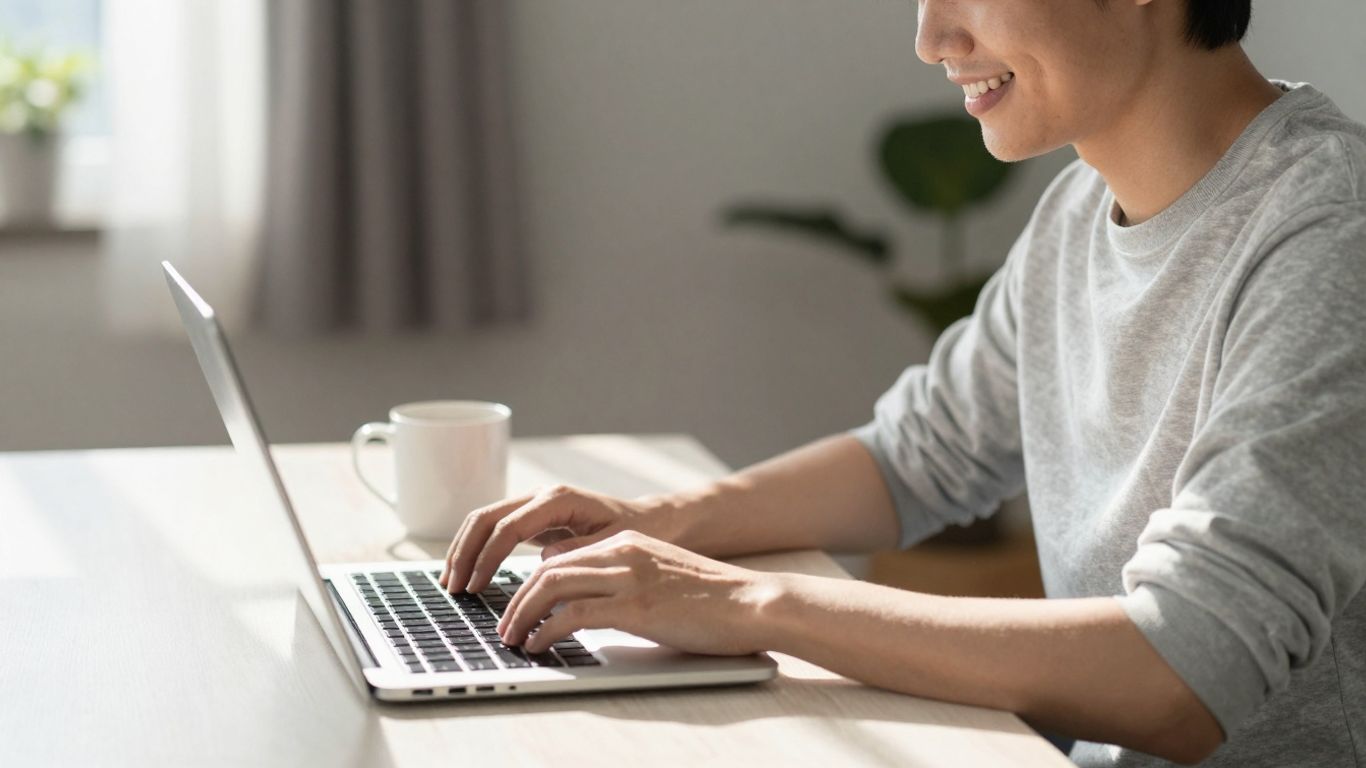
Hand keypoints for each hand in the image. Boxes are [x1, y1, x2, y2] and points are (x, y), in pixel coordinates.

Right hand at [440, 484, 677, 593]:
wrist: (651, 520)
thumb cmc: (638, 531)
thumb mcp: (614, 544)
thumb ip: (580, 550)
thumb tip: (546, 560)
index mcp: (559, 500)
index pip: (508, 527)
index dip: (487, 558)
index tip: (475, 587)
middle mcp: (542, 496)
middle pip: (486, 517)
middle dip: (464, 552)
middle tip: (452, 587)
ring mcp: (535, 505)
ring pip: (485, 520)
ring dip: (464, 550)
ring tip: (451, 583)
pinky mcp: (534, 519)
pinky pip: (496, 530)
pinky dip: (478, 549)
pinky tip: (469, 573)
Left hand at [495, 530, 780, 654]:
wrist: (753, 602)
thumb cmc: (714, 602)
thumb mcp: (661, 579)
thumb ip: (626, 583)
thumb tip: (591, 609)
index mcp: (627, 544)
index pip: (562, 558)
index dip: (530, 584)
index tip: (518, 608)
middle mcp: (622, 552)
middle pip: (547, 569)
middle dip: (516, 600)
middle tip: (505, 627)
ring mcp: (628, 576)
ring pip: (550, 586)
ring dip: (522, 615)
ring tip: (513, 639)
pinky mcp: (635, 605)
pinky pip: (572, 613)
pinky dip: (546, 631)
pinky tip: (539, 645)